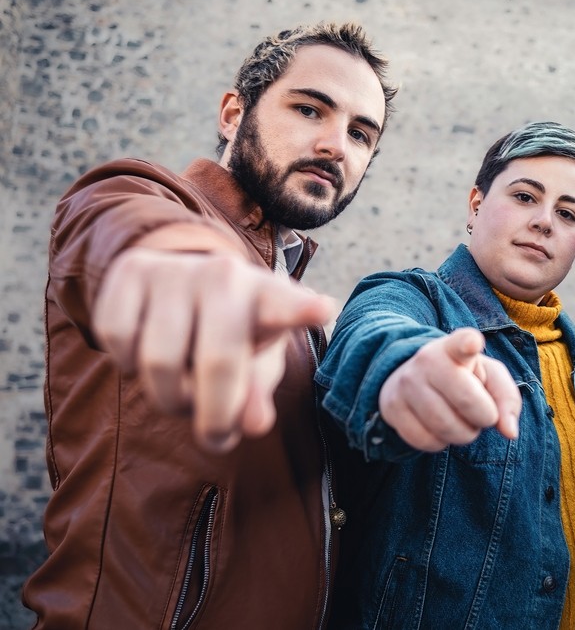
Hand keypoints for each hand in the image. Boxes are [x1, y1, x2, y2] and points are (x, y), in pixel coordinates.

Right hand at [93, 247, 335, 452]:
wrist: (183, 283)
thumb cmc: (232, 334)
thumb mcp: (254, 364)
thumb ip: (256, 394)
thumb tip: (253, 424)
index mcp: (268, 297)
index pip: (286, 305)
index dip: (302, 310)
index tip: (322, 310)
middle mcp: (224, 276)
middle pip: (217, 363)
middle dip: (215, 416)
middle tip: (216, 436)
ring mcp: (176, 270)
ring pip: (158, 362)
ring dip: (168, 398)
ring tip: (181, 391)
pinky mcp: (130, 270)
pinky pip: (118, 342)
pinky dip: (128, 365)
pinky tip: (146, 353)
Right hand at [378, 328, 521, 450]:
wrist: (415, 378)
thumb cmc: (463, 378)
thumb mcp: (490, 378)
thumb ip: (507, 399)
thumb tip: (509, 432)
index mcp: (456, 347)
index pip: (462, 343)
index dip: (469, 344)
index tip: (473, 343)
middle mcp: (428, 360)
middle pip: (468, 403)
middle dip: (484, 418)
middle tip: (480, 413)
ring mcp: (406, 383)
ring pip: (447, 428)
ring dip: (463, 434)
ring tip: (460, 419)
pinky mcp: (391, 407)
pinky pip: (426, 442)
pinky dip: (440, 443)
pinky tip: (438, 426)